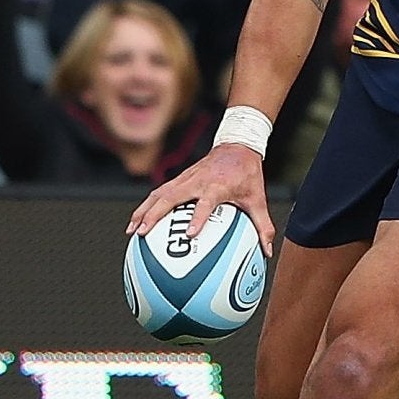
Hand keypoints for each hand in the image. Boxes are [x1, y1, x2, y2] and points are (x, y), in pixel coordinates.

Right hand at [129, 144, 275, 253]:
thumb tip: (267, 252)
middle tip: (142, 233)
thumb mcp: (258, 199)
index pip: (205, 203)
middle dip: (154, 215)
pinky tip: (137, 221)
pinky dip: (146, 206)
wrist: (237, 146)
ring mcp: (185, 178)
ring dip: (143, 211)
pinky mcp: (179, 178)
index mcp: (217, 186)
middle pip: (170, 197)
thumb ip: (263, 226)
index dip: (198, 218)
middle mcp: (197, 181)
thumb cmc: (247, 174)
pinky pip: (159, 192)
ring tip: (131, 231)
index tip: (190, 234)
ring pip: (159, 194)